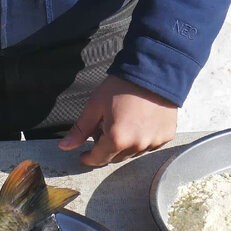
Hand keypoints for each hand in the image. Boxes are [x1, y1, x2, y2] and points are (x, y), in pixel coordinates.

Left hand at [58, 76, 177, 165]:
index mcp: (116, 139)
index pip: (98, 159)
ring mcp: (153, 142)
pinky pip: (149, 145)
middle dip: (106, 148)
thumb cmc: (122, 87)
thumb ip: (80, 129)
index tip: (84, 154)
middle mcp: (136, 145)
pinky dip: (141, 139)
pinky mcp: (165, 136)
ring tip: (122, 124)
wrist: (154, 71)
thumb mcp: (95, 105)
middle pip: (116, 158)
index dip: (88, 157)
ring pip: (133, 152)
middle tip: (104, 130)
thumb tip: (64, 147)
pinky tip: (139, 123)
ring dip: (124, 145)